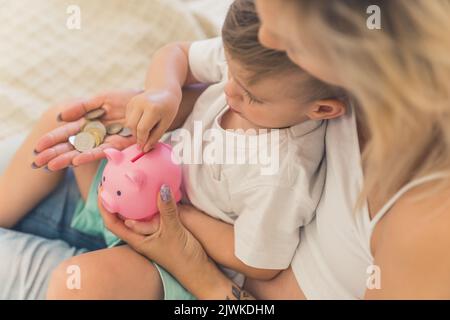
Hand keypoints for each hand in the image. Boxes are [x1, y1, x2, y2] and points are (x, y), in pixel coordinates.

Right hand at [34, 89, 141, 169]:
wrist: (148, 101)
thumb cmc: (126, 99)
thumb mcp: (102, 99)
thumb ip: (82, 107)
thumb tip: (61, 116)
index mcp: (89, 124)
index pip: (66, 134)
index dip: (52, 140)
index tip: (37, 148)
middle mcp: (96, 135)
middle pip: (71, 146)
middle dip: (54, 154)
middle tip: (36, 163)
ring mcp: (106, 141)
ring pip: (83, 152)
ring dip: (67, 159)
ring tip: (51, 165)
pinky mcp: (120, 145)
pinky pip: (102, 151)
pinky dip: (89, 155)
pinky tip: (76, 160)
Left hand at [98, 185, 232, 298]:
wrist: (198, 268)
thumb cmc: (182, 256)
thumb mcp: (173, 231)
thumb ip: (167, 210)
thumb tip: (162, 188)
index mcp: (137, 239)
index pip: (113, 223)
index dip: (104, 207)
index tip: (101, 190)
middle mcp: (142, 235)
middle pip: (122, 216)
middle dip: (115, 199)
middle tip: (113, 180)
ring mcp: (153, 231)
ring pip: (138, 213)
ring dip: (133, 199)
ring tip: (131, 181)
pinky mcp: (164, 227)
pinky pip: (154, 212)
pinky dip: (151, 201)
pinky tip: (156, 190)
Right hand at [126, 89, 180, 151]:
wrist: (164, 91)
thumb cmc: (168, 109)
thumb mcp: (166, 123)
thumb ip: (155, 137)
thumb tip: (145, 149)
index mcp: (152, 108)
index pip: (142, 129)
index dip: (142, 140)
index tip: (143, 148)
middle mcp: (141, 103)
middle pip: (132, 126)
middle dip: (137, 136)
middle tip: (145, 140)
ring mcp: (134, 102)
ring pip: (128, 123)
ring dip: (135, 130)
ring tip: (146, 129)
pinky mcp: (130, 103)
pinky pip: (128, 118)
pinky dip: (134, 124)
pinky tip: (143, 121)